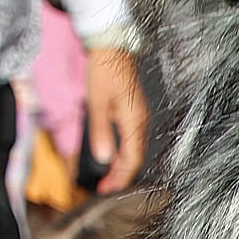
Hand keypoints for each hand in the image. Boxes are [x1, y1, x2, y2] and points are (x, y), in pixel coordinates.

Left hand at [83, 47, 148, 191]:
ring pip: (135, 151)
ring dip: (122, 166)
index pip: (132, 160)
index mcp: (134, 122)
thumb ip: (101, 132)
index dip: (120, 178)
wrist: (113, 47)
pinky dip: (123, 154)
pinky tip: (112, 158)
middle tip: (104, 189)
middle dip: (121, 176)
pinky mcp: (135, 114)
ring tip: (107, 178)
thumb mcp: (97, 102)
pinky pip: (133, 141)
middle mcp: (141, 123)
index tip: (107, 190)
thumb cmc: (104, 71)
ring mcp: (140, 118)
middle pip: (135, 158)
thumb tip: (103, 159)